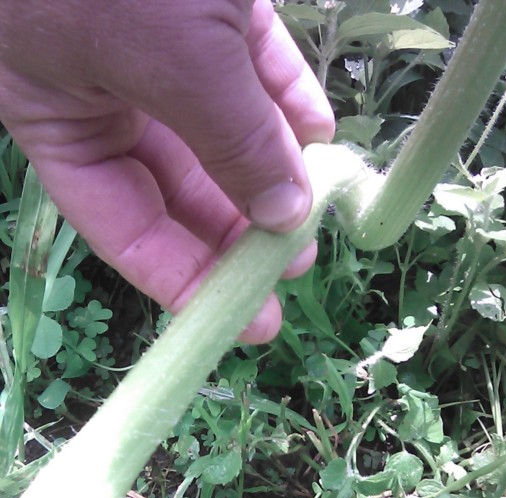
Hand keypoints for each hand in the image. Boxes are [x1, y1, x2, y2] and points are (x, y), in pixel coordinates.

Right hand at [0, 0, 333, 341]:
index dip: (186, 281)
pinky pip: (250, 59)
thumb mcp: (171, 61)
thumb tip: (285, 215)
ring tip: (313, 205)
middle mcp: (102, 89)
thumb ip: (230, 142)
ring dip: (270, 165)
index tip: (247, 320)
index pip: (125, 229)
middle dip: (237, 226)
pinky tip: (318, 133)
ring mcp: (153, 42)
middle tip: (291, 262)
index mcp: (61, 117)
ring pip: (218, 125)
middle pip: (177, 186)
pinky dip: (285, 95)